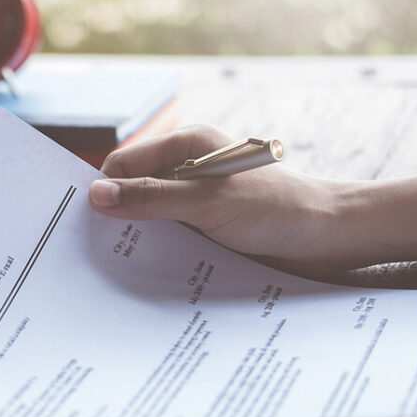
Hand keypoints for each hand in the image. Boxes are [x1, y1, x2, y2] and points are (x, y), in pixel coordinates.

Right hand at [89, 125, 345, 274]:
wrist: (330, 237)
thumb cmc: (277, 209)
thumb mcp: (208, 202)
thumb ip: (152, 198)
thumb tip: (97, 195)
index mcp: (187, 145)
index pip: (125, 164)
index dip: (104, 190)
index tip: (86, 224)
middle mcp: (188, 168)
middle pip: (133, 190)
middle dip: (117, 216)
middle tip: (95, 249)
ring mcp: (196, 198)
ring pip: (149, 216)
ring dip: (138, 238)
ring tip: (119, 265)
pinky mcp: (205, 225)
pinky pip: (169, 236)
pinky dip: (158, 251)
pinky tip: (150, 270)